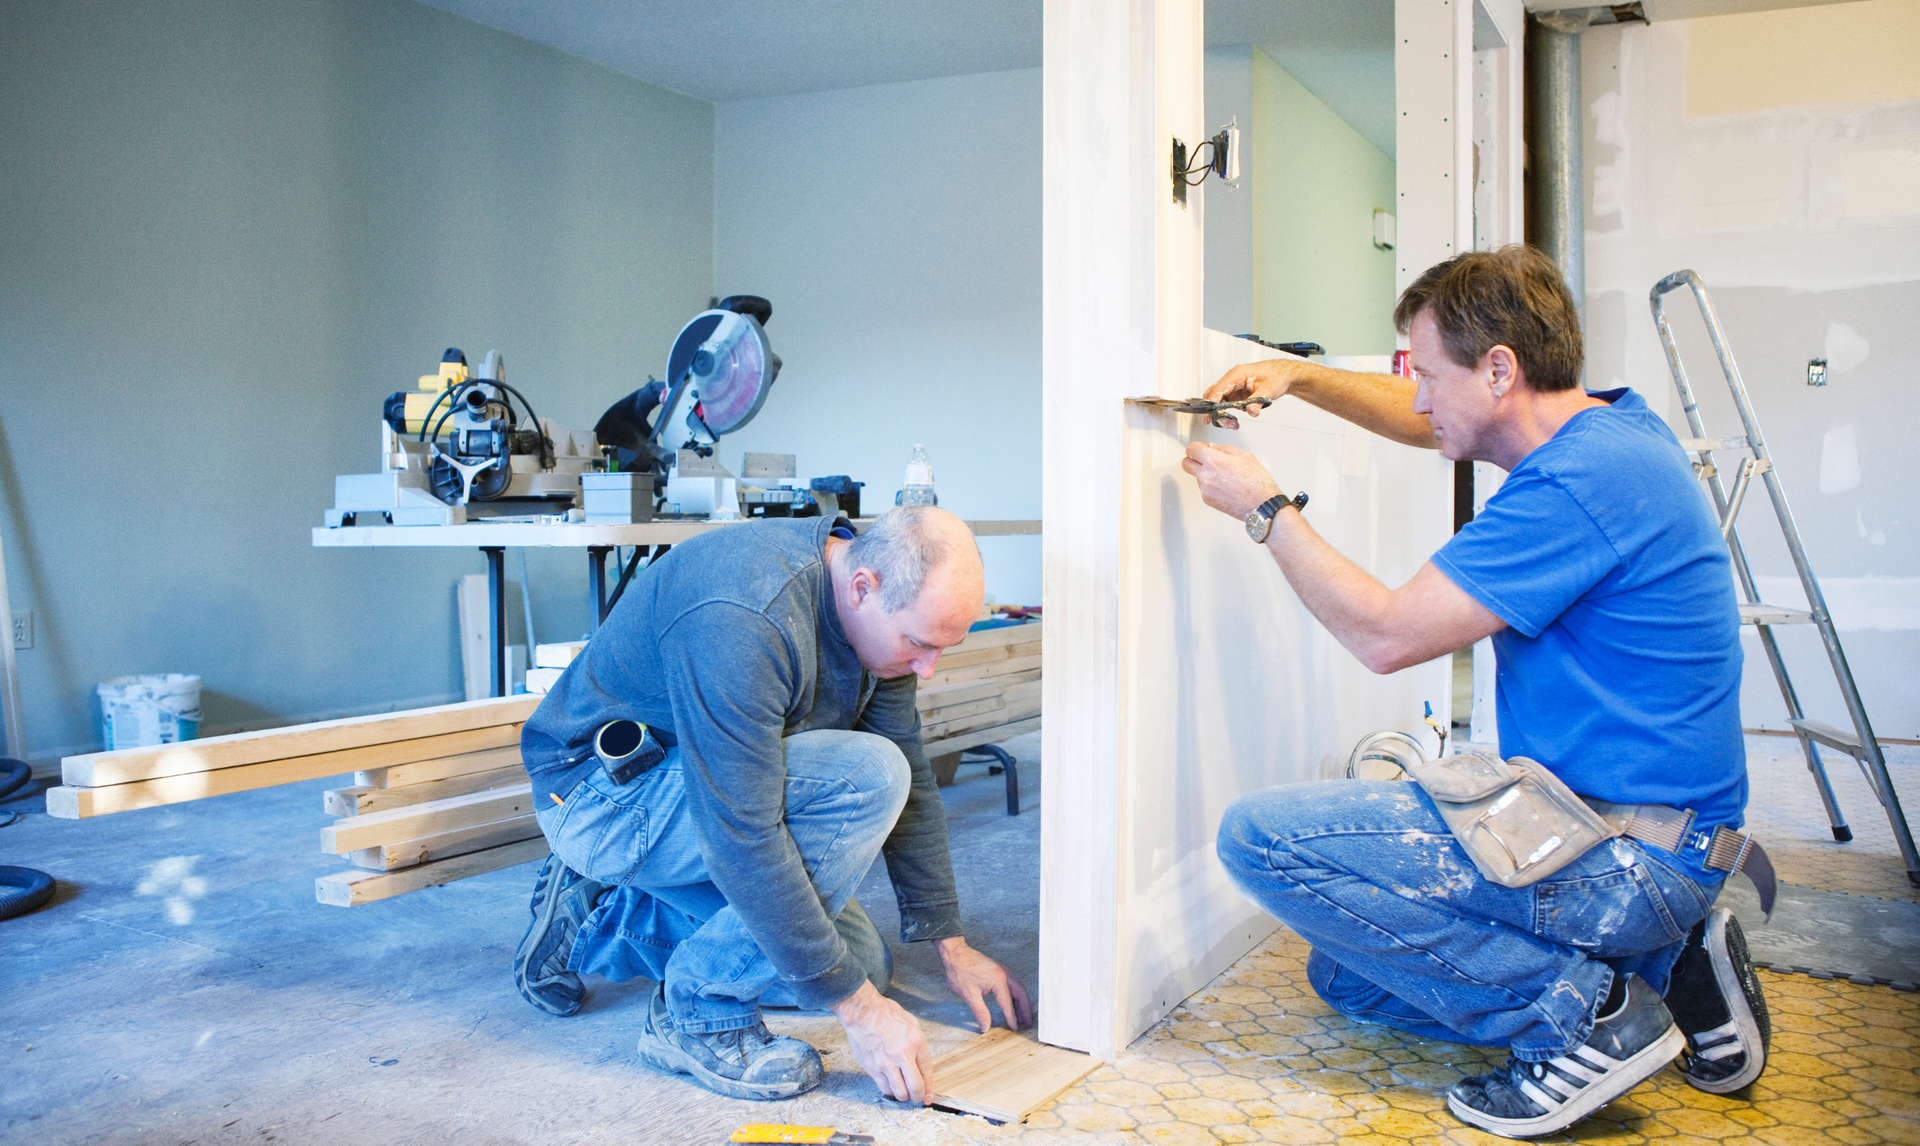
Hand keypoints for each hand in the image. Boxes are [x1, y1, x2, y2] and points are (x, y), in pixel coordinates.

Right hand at [829, 980, 933, 1103]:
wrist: (863, 1012)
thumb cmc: (886, 1014)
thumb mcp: (912, 1024)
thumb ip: (918, 1045)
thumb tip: (921, 1064)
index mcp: (916, 1043)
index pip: (927, 1073)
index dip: (929, 1089)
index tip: (928, 1097)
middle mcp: (903, 1056)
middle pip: (915, 1088)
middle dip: (918, 1097)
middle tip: (916, 1098)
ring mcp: (887, 1064)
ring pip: (900, 1093)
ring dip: (904, 1096)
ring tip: (903, 1093)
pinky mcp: (873, 1068)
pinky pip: (885, 1088)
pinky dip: (890, 1091)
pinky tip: (891, 1086)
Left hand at [936, 936, 1033, 1032]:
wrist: (954, 953)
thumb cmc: (960, 970)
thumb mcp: (969, 995)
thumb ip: (980, 1012)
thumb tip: (985, 1027)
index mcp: (998, 980)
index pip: (1008, 1002)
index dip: (1012, 1017)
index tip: (1015, 1028)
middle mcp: (1004, 974)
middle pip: (1021, 993)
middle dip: (1025, 1009)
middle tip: (1028, 1022)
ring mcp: (1002, 971)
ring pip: (1018, 989)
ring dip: (1022, 1002)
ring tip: (1023, 1016)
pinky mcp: (998, 970)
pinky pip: (1012, 985)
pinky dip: (1015, 996)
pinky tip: (1012, 1003)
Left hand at [1181, 441, 1281, 520]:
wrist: (1260, 505)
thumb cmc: (1256, 482)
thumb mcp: (1245, 456)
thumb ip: (1225, 448)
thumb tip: (1213, 447)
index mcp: (1214, 461)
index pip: (1191, 449)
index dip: (1197, 447)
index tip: (1201, 448)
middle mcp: (1206, 475)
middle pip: (1186, 463)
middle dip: (1193, 459)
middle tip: (1204, 460)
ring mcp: (1205, 489)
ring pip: (1196, 476)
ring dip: (1204, 474)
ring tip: (1223, 476)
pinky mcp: (1207, 499)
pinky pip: (1203, 488)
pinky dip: (1210, 486)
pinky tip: (1224, 486)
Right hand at [1203, 360, 1301, 420]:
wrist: (1284, 375)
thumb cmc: (1277, 376)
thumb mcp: (1268, 390)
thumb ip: (1257, 402)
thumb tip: (1251, 411)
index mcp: (1237, 374)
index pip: (1218, 389)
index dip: (1212, 403)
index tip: (1210, 415)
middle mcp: (1232, 379)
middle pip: (1214, 395)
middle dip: (1214, 411)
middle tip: (1221, 423)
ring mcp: (1234, 386)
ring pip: (1218, 401)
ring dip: (1221, 413)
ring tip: (1231, 424)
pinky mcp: (1236, 393)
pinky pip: (1226, 403)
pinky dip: (1226, 413)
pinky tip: (1233, 420)